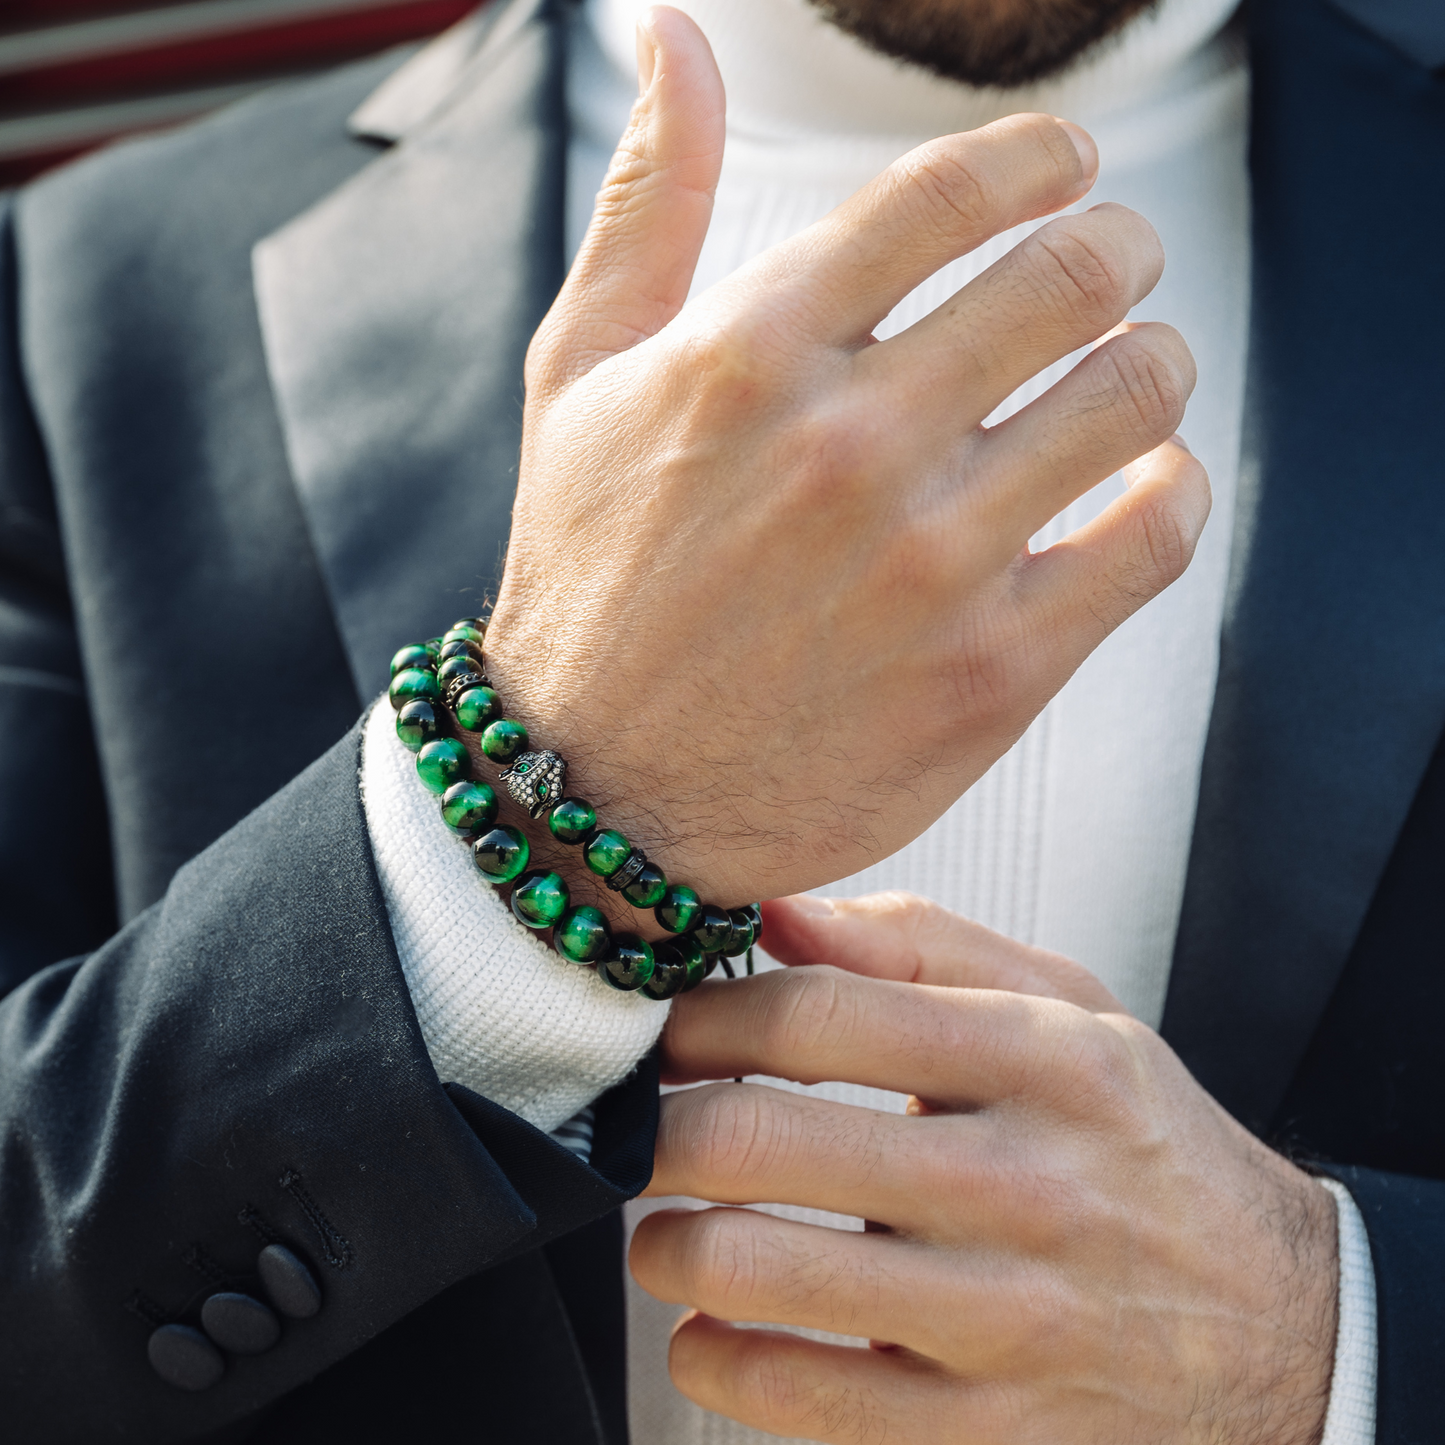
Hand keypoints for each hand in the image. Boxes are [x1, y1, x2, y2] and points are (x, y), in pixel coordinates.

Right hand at [481, 7, 1209, 906]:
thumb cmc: (589, 580)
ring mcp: (926, 565)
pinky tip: (1138, 487)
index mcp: (748, 353)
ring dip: (1156, 360)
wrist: (603, 791)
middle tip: (1117, 266)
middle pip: (1072, 271)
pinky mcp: (990, 672)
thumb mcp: (579, 378)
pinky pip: (1152, 537)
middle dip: (1120, 245)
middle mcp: (846, 448)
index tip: (1067, 166)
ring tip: (1131, 373)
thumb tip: (671, 38)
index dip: (1043, 153)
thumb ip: (645, 201)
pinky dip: (1172, 491)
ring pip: (1133, 392)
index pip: (955, 187)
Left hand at [634, 892, 1339, 1444]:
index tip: (663, 1029)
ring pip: (758, 1273)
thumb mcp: (1071, 1009)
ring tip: (661, 1222)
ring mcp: (1001, 1319)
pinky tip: (709, 1323)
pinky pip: (800, 1401)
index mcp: (1039, 1060)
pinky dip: (714, 1359)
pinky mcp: (983, 1430)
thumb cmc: (1144, 1147)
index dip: (701, 1017)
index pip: (816, 1015)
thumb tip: (780, 913)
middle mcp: (1020, 1184)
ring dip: (664, 1242)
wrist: (1280, 1325)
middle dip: (655, 1128)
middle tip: (637, 1124)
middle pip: (759, 1139)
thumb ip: (923, 941)